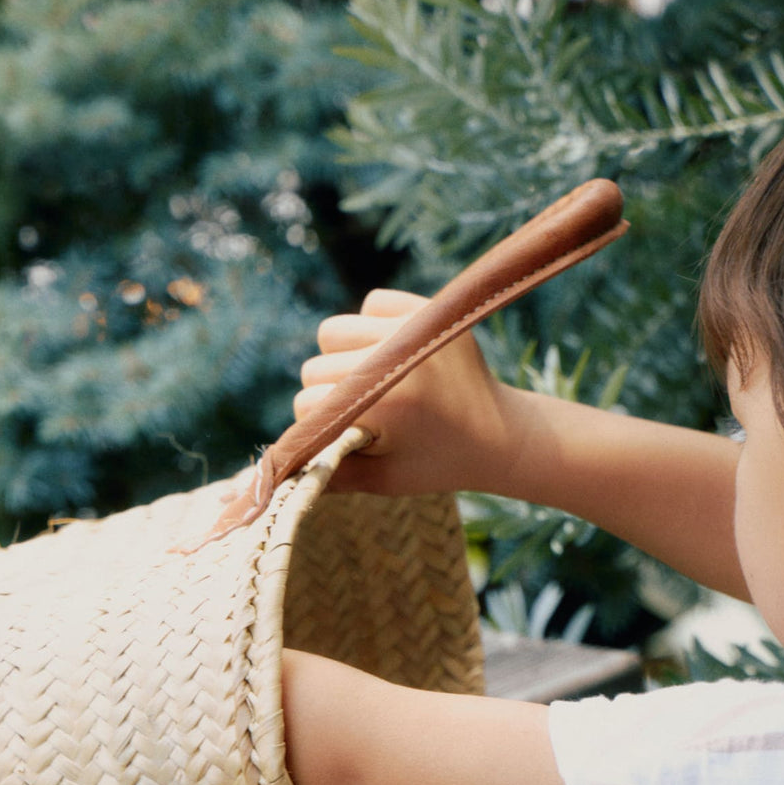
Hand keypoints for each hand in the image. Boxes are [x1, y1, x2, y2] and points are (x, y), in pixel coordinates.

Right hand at [294, 287, 510, 495]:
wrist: (502, 436)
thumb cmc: (437, 463)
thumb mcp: (383, 481)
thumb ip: (329, 474)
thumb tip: (281, 466)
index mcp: (386, 405)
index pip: (309, 404)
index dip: (319, 427)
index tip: (349, 438)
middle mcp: (397, 359)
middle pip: (314, 367)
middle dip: (328, 394)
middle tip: (368, 414)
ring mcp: (415, 328)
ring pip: (333, 331)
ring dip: (341, 356)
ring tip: (371, 381)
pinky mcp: (428, 310)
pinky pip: (370, 303)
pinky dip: (371, 325)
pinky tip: (393, 354)